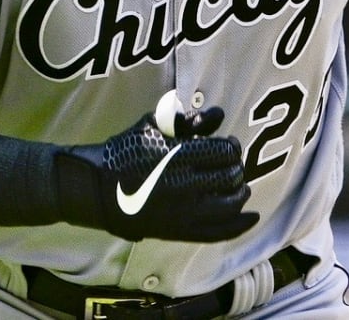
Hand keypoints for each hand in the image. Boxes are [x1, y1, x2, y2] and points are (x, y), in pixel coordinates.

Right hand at [54, 104, 258, 241]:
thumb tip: (219, 115)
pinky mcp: (176, 232)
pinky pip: (215, 233)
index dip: (232, 147)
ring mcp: (180, 214)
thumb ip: (189, 119)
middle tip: (230, 164)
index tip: (228, 144)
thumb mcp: (154, 125)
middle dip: (235, 168)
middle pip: (231, 178)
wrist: (96, 188)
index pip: (225, 153)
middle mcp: (181, 187)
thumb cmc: (127, 151)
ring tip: (238, 185)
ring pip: (229, 205)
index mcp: (176, 157)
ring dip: (239, 192)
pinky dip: (238, 225)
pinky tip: (252, 217)